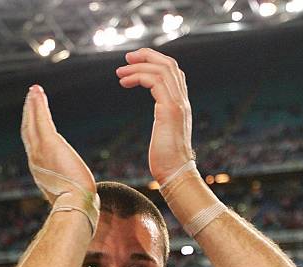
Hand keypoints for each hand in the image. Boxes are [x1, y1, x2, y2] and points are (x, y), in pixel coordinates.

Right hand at [21, 84, 96, 202]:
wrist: (74, 204)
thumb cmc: (77, 202)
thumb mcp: (68, 191)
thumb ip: (67, 184)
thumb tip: (78, 189)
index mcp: (40, 169)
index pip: (33, 145)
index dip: (31, 130)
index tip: (32, 119)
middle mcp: (35, 158)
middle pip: (28, 130)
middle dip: (29, 113)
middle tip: (31, 98)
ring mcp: (40, 151)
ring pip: (33, 122)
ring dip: (33, 104)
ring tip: (34, 91)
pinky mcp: (49, 143)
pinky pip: (41, 119)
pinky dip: (38, 105)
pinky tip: (37, 93)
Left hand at [116, 48, 192, 184]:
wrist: (176, 173)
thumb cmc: (167, 161)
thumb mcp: (165, 136)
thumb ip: (164, 123)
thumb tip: (160, 126)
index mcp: (182, 105)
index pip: (174, 73)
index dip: (155, 62)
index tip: (135, 63)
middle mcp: (182, 100)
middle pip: (169, 64)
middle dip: (147, 56)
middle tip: (126, 59)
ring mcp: (178, 104)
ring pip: (161, 70)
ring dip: (138, 67)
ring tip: (120, 72)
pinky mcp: (169, 110)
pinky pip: (154, 81)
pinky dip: (138, 77)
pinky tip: (125, 83)